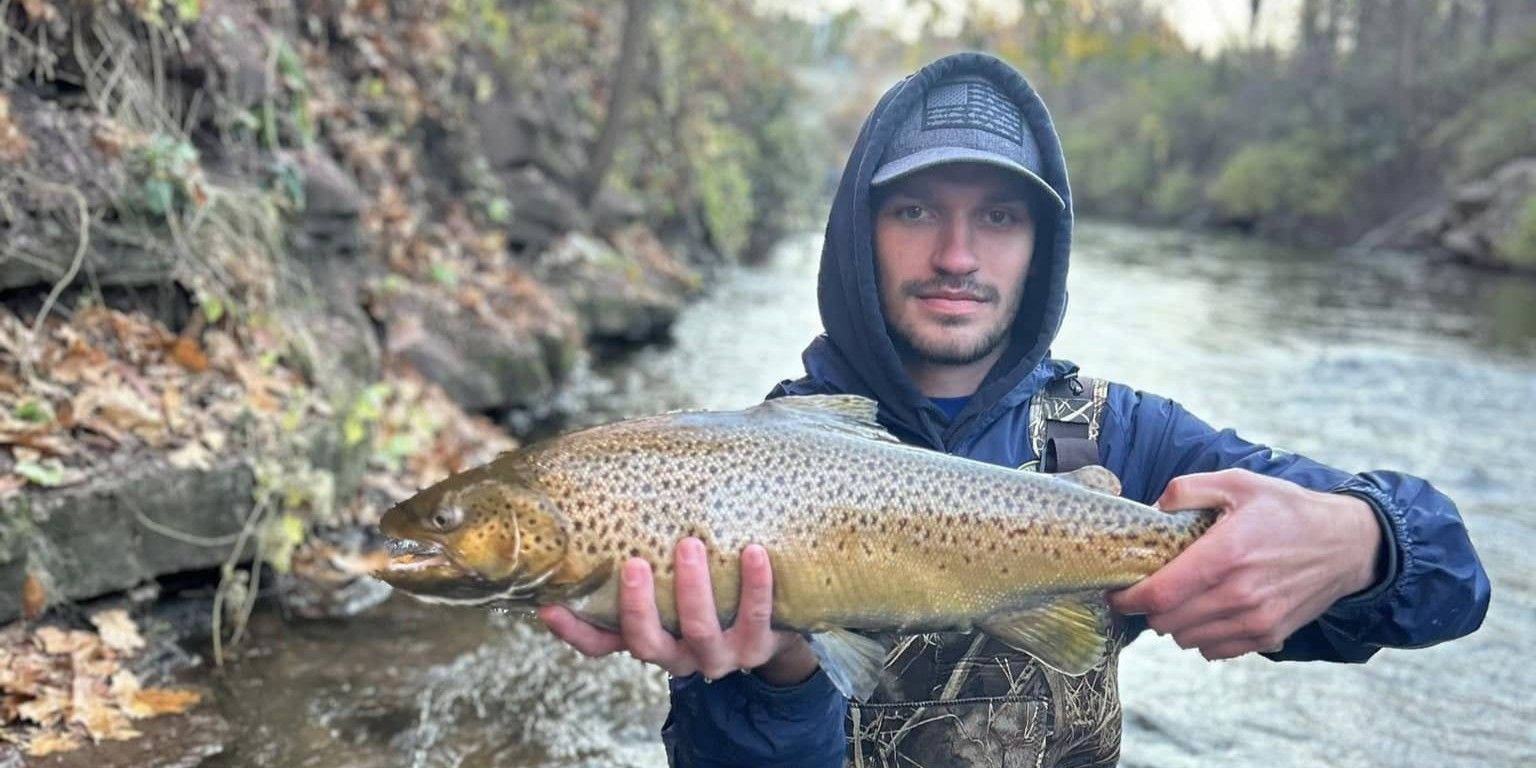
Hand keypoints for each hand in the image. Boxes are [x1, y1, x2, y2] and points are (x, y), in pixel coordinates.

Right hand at [539, 537, 818, 684]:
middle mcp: (679, 655)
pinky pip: (756, 616)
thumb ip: (645, 555)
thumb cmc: (710, 591)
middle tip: (634, 563)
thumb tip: (610, 491)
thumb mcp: (673, 585)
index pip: (600, 644)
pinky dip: (754, 585)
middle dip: (638, 605)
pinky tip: (754, 552)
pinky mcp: (760, 647)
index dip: (573, 631)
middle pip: (648, 643)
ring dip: (693, 590)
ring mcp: (720, 655)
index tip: (549, 607)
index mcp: (650, 639)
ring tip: (690, 545)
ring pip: (700, 632)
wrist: (774, 629)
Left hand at [1108, 469, 1381, 660]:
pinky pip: (1214, 651)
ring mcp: (1255, 620)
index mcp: (1225, 554)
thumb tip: (1151, 510)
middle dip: (1149, 608)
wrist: (1345, 544)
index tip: (1116, 591)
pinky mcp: (1268, 636)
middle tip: (1151, 587)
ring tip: (1183, 596)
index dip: (1126, 599)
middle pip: (1166, 623)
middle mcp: (1239, 594)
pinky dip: (1202, 636)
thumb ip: (1186, 490)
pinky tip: (1209, 609)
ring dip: (1175, 622)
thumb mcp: (1237, 483)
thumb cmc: (1287, 510)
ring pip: (1186, 640)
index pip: (1158, 596)